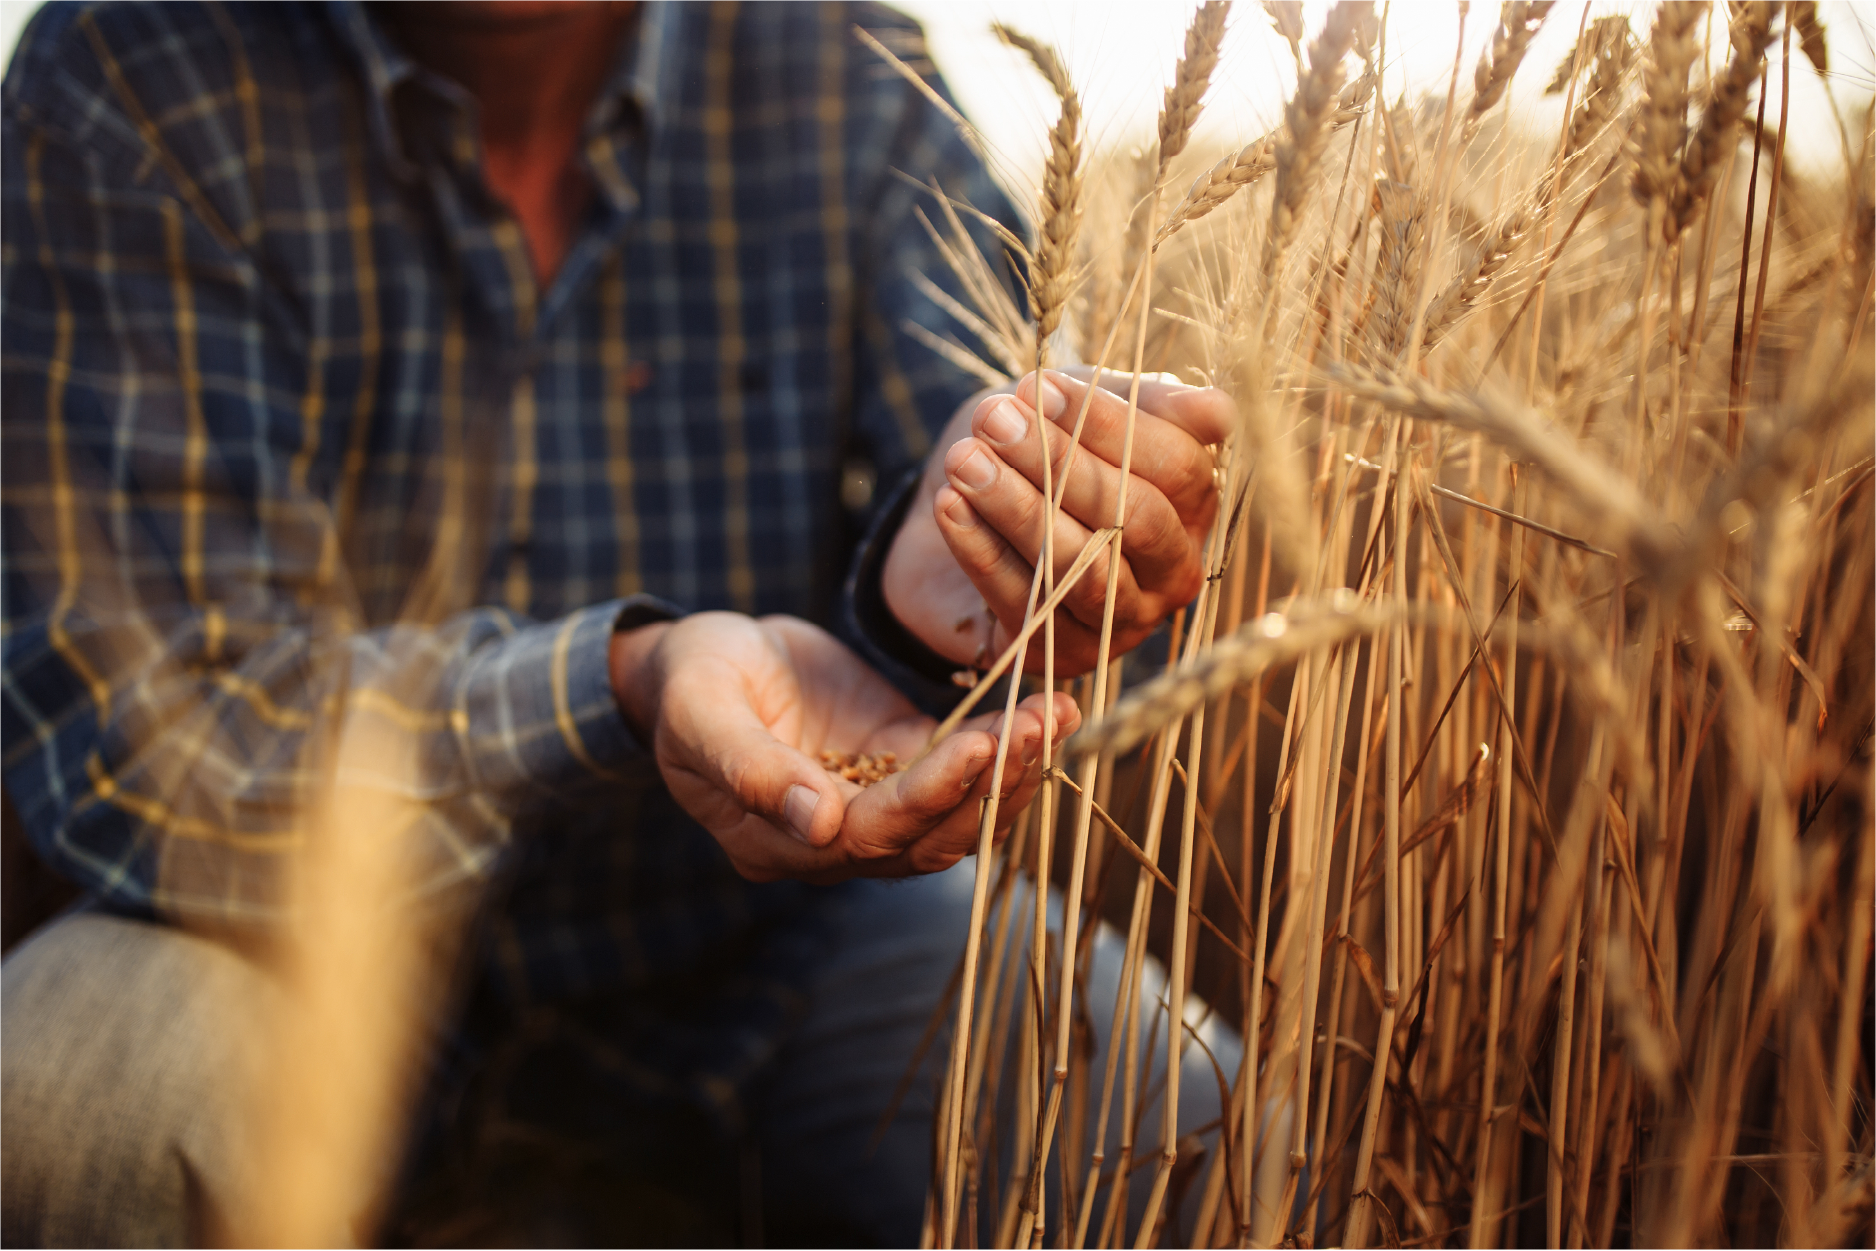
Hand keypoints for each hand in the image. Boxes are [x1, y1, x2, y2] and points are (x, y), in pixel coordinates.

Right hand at [610, 612, 1077, 882]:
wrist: (697, 660)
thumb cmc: (687, 683)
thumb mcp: (699, 712)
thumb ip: (748, 767)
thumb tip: (815, 822)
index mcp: (776, 843)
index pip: (868, 835)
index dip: (928, 795)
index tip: (978, 744)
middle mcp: (832, 842)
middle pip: (929, 835)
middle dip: (991, 782)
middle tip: (1040, 722)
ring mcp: (871, 804)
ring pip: (957, 812)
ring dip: (1012, 770)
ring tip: (1055, 713)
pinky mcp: (898, 763)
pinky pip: (962, 771)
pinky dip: (1005, 747)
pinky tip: (1043, 708)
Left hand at [882, 369, 1233, 674]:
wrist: (954, 515)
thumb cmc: (1036, 453)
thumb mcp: (1085, 410)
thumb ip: (1148, 404)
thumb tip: (1217, 412)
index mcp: (1194, 508)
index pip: (1177, 467)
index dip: (1109, 424)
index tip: (1038, 387)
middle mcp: (1173, 573)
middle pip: (1134, 518)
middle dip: (1060, 463)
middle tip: (993, 420)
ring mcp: (1126, 622)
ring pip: (1083, 566)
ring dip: (1017, 508)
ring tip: (964, 460)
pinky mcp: (1068, 657)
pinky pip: (1028, 603)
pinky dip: (983, 551)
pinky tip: (951, 506)